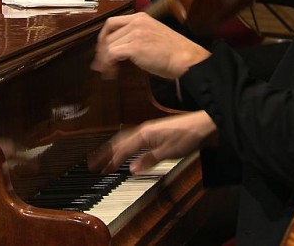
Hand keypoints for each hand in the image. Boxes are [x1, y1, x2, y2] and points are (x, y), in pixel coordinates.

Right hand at [88, 111, 216, 173]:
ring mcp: (148, 129)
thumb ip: (148, 160)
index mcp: (144, 135)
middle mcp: (143, 130)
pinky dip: (124, 145)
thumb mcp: (167, 153)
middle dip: (105, 153)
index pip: (122, 149)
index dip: (110, 160)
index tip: (100, 169)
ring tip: (104, 157)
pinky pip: (133, 138)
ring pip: (124, 139)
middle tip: (93, 163)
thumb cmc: (186, 136)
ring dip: (113, 149)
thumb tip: (131, 169)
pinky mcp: (154, 130)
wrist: (200, 124)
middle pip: (119, 142)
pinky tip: (125, 151)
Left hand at [91, 12, 210, 78]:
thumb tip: (122, 49)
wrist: (186, 59)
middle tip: (100, 63)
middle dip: (101, 51)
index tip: (101, 48)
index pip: (112, 23)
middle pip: (108, 35)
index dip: (104, 37)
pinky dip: (108, 65)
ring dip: (104, 60)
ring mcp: (135, 33)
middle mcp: (137, 22)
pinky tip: (111, 73)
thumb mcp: (155, 36)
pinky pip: (112, 55)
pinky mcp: (134, 46)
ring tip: (106, 71)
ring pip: (109, 46)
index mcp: (141, 18)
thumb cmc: (175, 53)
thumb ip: (138, 37)